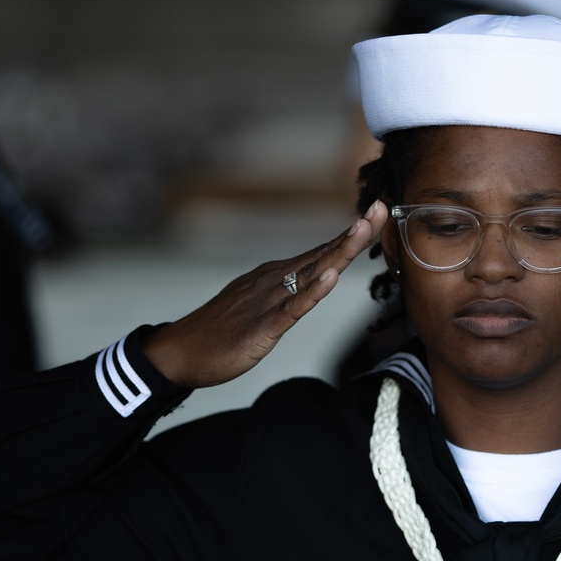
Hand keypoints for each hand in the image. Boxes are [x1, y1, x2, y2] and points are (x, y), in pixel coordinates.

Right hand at [142, 200, 387, 387]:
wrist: (179, 351)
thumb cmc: (219, 332)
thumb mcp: (260, 308)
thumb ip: (285, 295)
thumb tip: (310, 283)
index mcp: (275, 277)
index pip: (320, 253)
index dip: (349, 236)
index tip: (377, 215)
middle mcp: (274, 281)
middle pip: (322, 254)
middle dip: (353, 234)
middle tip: (381, 208)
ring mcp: (267, 301)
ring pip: (311, 274)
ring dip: (339, 252)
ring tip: (364, 229)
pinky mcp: (261, 327)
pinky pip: (292, 308)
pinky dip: (313, 292)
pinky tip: (331, 277)